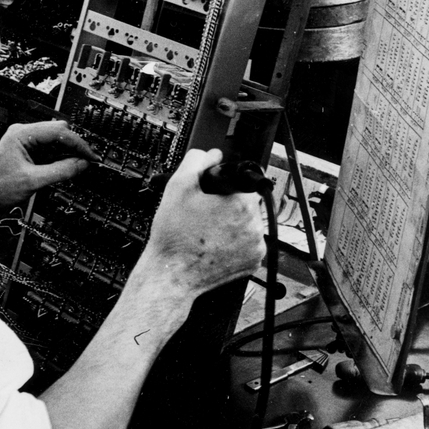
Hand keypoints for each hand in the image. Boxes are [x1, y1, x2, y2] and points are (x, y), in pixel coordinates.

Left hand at [0, 121, 98, 220]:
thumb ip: (60, 171)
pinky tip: (69, 167)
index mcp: (21, 134)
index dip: (77, 143)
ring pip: (56, 142)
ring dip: (68, 153)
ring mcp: (25, 143)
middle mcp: (23, 134)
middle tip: (88, 161)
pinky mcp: (28, 153)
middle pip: (58, 132)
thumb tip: (82, 164)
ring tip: (80, 166)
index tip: (90, 155)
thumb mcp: (33, 181)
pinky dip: (61, 158)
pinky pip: (50, 151)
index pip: (58, 131)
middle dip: (74, 146)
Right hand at [141, 148, 263, 297]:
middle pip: (247, 203)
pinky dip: (235, 242)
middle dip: (229, 204)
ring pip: (249, 224)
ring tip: (208, 230)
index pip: (244, 181)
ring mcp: (256, 247)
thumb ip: (196, 161)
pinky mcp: (253, 262)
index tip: (216, 193)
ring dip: (233, 223)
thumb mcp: (177, 187)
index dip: (227, 185)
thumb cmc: (174, 236)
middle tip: (205, 213)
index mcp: (241, 204)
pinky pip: (249, 244)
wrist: (172, 274)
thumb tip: (211, 154)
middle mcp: (254, 225)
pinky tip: (214, 243)